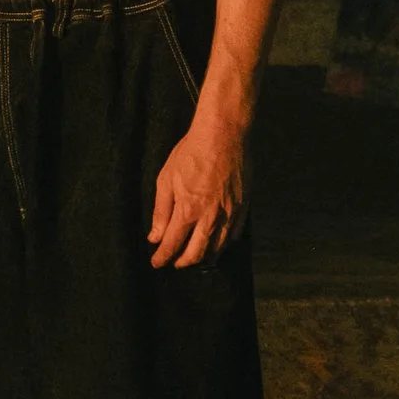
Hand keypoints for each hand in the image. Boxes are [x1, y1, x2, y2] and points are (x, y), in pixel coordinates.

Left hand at [149, 109, 246, 268]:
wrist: (223, 135)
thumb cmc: (191, 153)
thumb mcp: (166, 179)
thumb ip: (161, 212)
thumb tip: (155, 236)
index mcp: (188, 211)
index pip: (173, 245)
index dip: (163, 257)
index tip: (156, 263)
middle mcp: (210, 218)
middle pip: (196, 253)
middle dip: (182, 262)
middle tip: (174, 262)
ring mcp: (230, 214)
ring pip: (217, 248)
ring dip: (204, 257)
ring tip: (194, 257)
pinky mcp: (243, 207)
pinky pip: (234, 235)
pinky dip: (223, 245)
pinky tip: (217, 244)